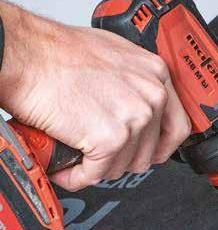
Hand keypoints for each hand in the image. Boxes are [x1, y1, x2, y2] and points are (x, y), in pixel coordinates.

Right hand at [0, 1, 190, 189]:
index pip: (177, 126)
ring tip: (78, 154)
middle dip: (120, 159)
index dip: (160, 147)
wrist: (27, 55)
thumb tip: (136, 105)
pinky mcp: (110, 139)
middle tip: (99, 153)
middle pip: (148, 153)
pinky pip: (96, 174)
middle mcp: (151, 96)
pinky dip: (76, 176)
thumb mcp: (114, 57)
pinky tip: (65, 167)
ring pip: (122, 167)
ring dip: (97, 167)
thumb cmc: (58, 53)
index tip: (150, 154)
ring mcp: (133, 119)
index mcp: (155, 75)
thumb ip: (134, 83)